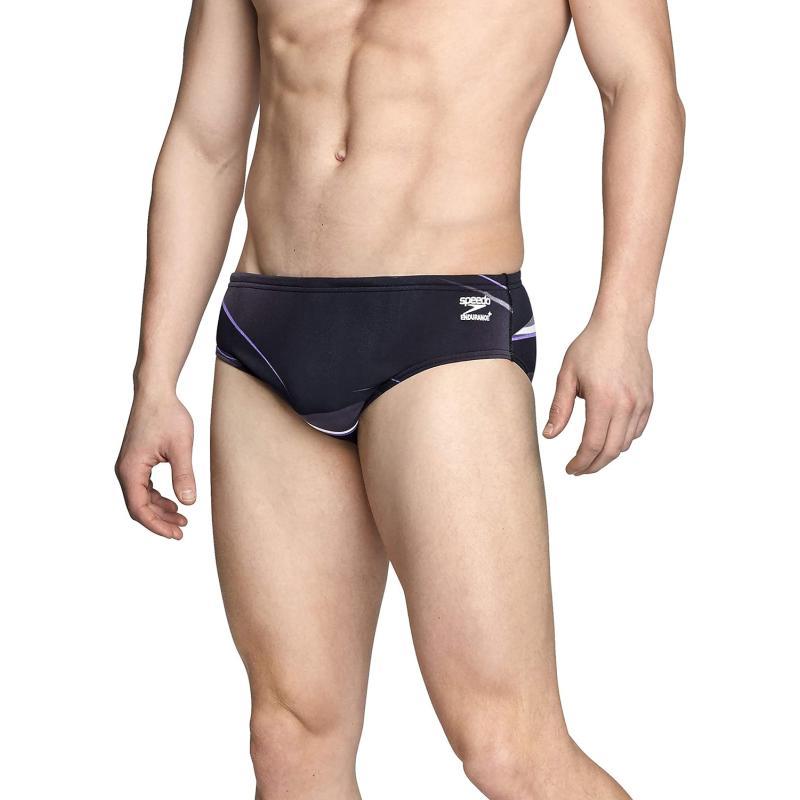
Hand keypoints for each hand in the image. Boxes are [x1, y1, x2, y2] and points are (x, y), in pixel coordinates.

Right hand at [115, 391, 195, 538]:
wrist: (156, 393)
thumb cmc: (167, 415)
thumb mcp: (180, 447)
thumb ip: (184, 475)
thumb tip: (189, 503)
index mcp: (131, 470)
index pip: (139, 509)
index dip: (157, 525)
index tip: (176, 534)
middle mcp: (125, 470)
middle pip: (138, 507)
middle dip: (159, 521)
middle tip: (182, 530)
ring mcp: (129, 465)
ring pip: (141, 498)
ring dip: (160, 510)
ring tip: (182, 518)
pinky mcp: (136, 461)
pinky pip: (143, 487)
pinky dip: (157, 497)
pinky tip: (173, 502)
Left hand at [543, 319, 653, 474]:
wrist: (622, 325)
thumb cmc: (592, 345)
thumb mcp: (567, 375)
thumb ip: (559, 408)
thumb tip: (550, 435)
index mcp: (603, 400)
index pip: (592, 445)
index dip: (580, 463)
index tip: (570, 469)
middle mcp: (626, 405)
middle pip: (610, 451)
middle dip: (593, 465)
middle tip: (579, 469)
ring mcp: (640, 403)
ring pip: (625, 443)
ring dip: (607, 454)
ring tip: (591, 455)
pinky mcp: (648, 399)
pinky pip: (637, 430)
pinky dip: (622, 440)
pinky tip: (608, 438)